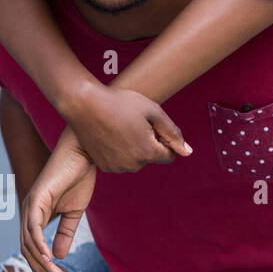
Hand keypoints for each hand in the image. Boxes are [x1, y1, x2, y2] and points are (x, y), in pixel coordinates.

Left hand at [20, 133, 97, 271]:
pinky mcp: (36, 200)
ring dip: (42, 263)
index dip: (43, 267)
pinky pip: (34, 229)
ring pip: (29, 243)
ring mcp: (29, 207)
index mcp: (36, 216)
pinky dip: (40, 245)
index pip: (34, 248)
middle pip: (28, 250)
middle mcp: (28, 213)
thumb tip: (58, 256)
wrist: (83, 153)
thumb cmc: (78, 177)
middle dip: (40, 271)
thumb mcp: (74, 212)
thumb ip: (65, 232)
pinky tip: (50, 258)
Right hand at [63, 81, 188, 171]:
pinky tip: (111, 135)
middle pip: (151, 157)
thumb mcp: (153, 112)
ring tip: (121, 128)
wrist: (85, 105)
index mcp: (148, 152)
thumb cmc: (120, 104)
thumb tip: (187, 152)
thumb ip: (173, 133)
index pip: (169, 155)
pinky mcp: (103, 166)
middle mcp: (133, 165)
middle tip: (134, 124)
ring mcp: (116, 167)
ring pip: (135, 160)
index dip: (164, 140)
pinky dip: (119, 152)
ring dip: (133, 148)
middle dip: (148, 143)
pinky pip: (120, 161)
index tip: (153, 127)